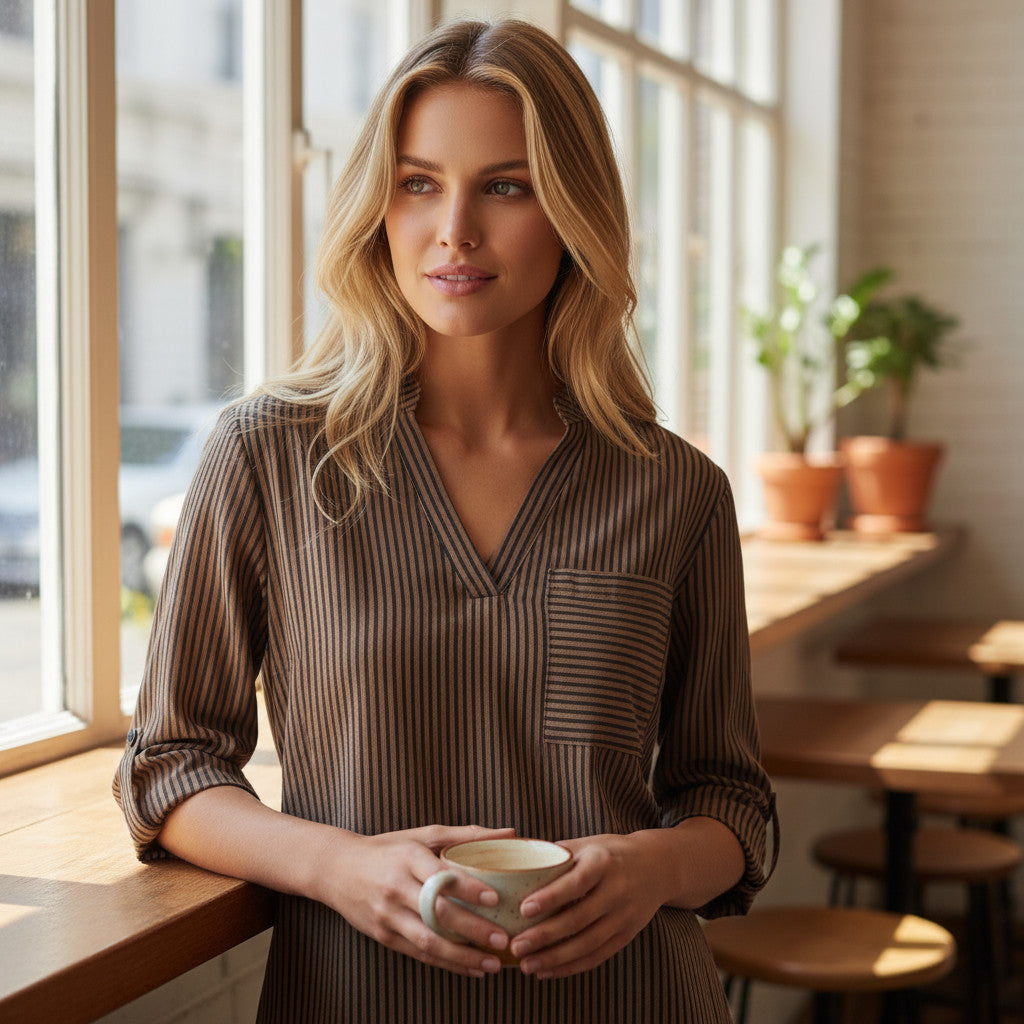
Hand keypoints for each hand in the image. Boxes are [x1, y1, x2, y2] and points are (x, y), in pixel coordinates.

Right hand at [314, 823, 515, 976]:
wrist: (337, 868)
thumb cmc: (388, 849)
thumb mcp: (422, 835)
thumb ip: (465, 836)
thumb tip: (509, 832)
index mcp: (407, 858)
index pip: (440, 876)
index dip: (468, 888)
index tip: (496, 898)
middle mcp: (396, 888)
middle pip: (437, 913)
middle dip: (473, 930)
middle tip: (503, 939)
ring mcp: (387, 916)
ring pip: (428, 941)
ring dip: (462, 956)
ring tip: (493, 963)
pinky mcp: (384, 936)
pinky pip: (419, 954)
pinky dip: (446, 963)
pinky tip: (471, 968)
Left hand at [507, 832, 677, 979]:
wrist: (657, 866)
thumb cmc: (610, 852)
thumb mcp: (587, 844)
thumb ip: (556, 855)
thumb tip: (515, 863)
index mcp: (603, 862)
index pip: (576, 882)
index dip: (551, 897)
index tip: (524, 909)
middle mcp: (617, 890)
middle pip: (579, 918)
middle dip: (545, 936)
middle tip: (516, 946)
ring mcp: (624, 915)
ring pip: (587, 943)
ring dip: (555, 958)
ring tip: (526, 965)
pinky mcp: (627, 934)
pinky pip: (597, 955)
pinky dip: (572, 967)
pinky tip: (548, 971)